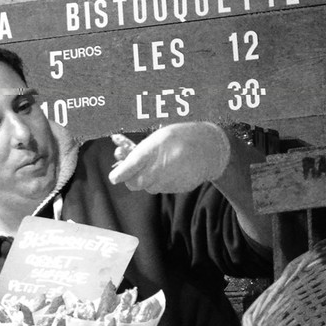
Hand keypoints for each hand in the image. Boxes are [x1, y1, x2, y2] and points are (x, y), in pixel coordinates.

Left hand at [108, 123, 231, 193]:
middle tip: (132, 172)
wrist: (211, 147)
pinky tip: (170, 170)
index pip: (130, 167)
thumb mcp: (158, 136)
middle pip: (135, 183)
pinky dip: (161, 182)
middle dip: (130, 180)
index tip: (114, 177)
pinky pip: (162, 189)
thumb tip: (118, 156)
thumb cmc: (181, 137)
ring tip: (157, 166)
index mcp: (155, 148)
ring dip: (147, 180)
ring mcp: (171, 179)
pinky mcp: (178, 188)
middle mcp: (162, 166)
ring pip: (148, 188)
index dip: (120, 174)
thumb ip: (138, 149)